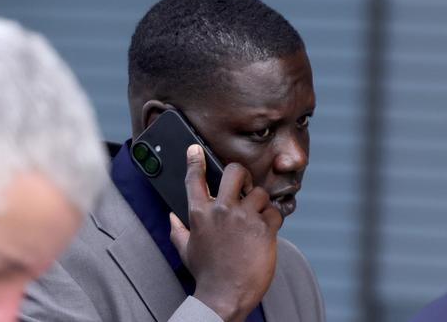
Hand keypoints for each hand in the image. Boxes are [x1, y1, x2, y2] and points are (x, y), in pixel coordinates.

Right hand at [169, 144, 281, 321]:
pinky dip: (273, 220)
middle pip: (235, 172)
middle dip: (242, 175)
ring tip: (256, 220)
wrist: (225, 296)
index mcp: (199, 214)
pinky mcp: (263, 229)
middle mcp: (221, 211)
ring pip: (260, 193)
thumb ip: (178, 230)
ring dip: (260, 205)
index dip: (194, 161)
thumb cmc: (207, 274)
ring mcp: (243, 218)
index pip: (195, 180)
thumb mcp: (186, 250)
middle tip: (245, 186)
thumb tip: (171, 217)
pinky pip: (275, 212)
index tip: (195, 149)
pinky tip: (266, 233)